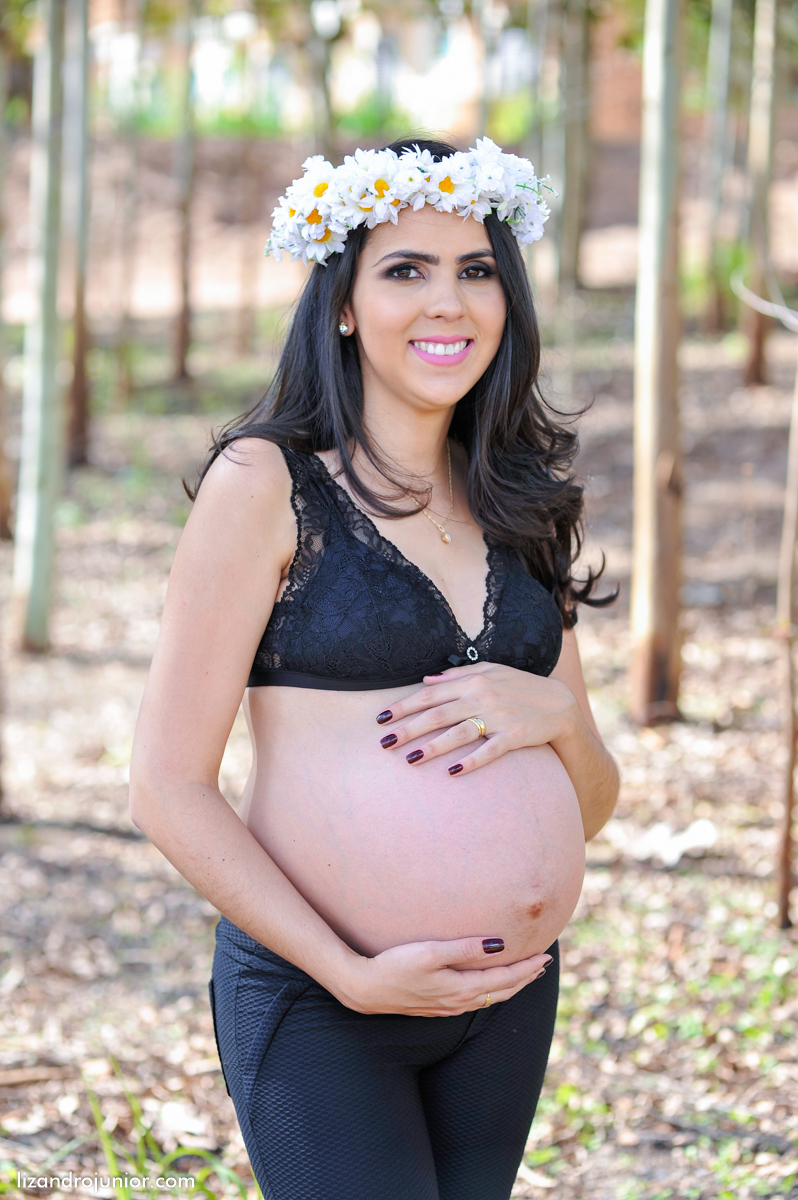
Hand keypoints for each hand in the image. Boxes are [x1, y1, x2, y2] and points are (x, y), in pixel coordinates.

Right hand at [337, 936, 552, 1016]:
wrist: (365, 990)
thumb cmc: (394, 966)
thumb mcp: (428, 952)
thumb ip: (464, 948)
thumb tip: (498, 944)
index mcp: (461, 988)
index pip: (505, 979)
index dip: (527, 968)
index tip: (545, 956)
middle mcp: (459, 1002)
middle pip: (503, 992)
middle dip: (525, 978)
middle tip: (543, 965)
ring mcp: (448, 1007)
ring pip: (490, 999)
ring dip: (510, 986)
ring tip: (524, 974)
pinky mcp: (437, 1006)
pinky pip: (476, 1001)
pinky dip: (492, 991)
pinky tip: (489, 985)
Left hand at [375, 661, 578, 776]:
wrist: (559, 703)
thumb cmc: (519, 686)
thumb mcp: (490, 671)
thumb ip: (457, 675)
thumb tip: (426, 680)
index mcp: (472, 681)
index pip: (430, 695)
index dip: (403, 706)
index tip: (380, 718)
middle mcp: (482, 697)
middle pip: (437, 715)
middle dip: (408, 728)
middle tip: (384, 743)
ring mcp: (498, 717)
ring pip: (458, 733)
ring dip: (432, 747)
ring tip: (408, 759)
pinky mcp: (514, 736)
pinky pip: (489, 751)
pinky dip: (471, 761)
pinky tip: (453, 772)